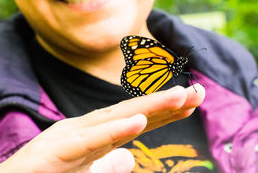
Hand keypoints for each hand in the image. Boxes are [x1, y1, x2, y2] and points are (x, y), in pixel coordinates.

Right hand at [0, 84, 204, 172]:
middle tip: (198, 91)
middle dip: (165, 103)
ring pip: (115, 120)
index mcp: (93, 135)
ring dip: (148, 109)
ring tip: (180, 98)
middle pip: (131, 114)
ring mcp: (72, 136)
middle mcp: (85, 129)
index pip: (134, 121)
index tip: (192, 102)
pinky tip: (139, 121)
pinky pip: (92, 139)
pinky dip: (116, 129)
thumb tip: (131, 158)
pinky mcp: (59, 149)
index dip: (164, 112)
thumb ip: (107, 165)